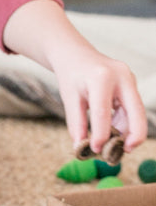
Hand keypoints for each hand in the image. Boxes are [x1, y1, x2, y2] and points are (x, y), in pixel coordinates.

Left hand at [3, 0, 147, 154]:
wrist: (74, 53)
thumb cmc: (70, 75)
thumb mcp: (69, 98)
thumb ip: (76, 123)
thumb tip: (82, 148)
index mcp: (100, 78)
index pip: (103, 113)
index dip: (100, 135)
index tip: (95, 150)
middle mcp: (121, 76)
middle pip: (136, 112)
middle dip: (133, 135)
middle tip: (124, 152)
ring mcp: (129, 78)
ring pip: (136, 112)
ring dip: (127, 130)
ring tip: (112, 142)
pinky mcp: (131, 83)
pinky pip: (132, 107)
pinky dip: (125, 121)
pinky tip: (113, 128)